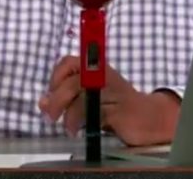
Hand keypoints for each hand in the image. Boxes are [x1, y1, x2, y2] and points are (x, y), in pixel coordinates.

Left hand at [39, 55, 180, 145]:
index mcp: (95, 68)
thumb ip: (66, 98)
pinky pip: (93, 113)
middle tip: (49, 115)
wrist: (149, 118)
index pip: (68, 62)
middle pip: (72, 82)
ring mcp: (112, 91)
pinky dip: (80, 122)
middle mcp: (102, 75)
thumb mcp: (88, 99)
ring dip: (68, 114)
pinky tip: (76, 131)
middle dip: (57, 99)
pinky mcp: (119, 109)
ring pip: (81, 97)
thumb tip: (42, 102)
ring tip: (65, 127)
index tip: (50, 93)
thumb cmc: (116, 106)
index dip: (56, 76)